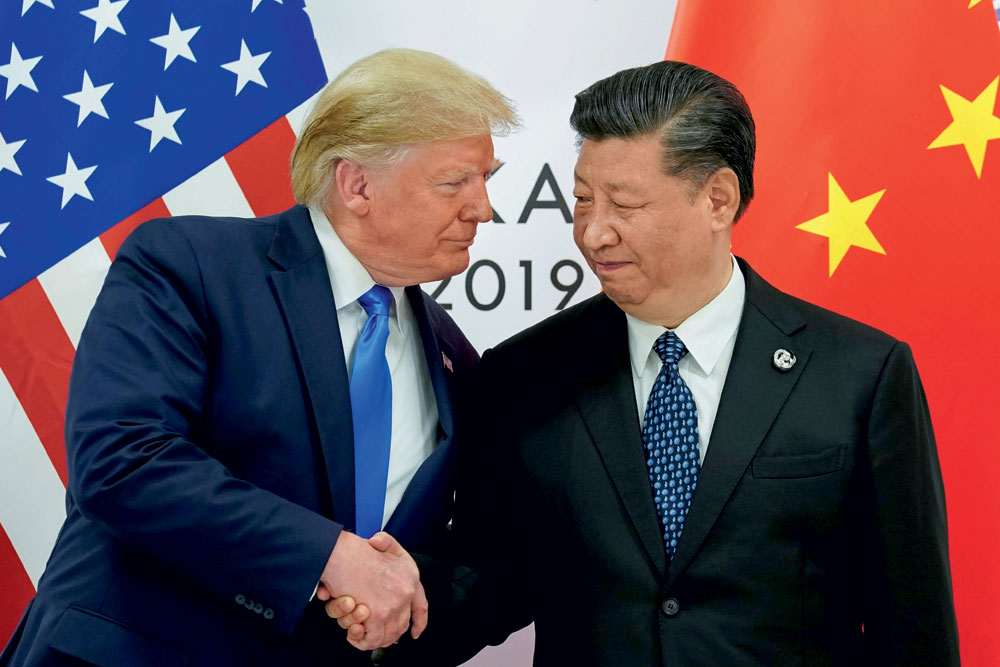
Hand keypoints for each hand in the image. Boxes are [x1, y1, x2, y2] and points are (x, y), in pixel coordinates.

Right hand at [317, 531, 427, 649]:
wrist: (340, 554)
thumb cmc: (353, 550)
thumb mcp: (380, 540)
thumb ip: (386, 542)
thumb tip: (378, 544)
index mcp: (410, 574)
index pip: (421, 606)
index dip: (418, 621)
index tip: (415, 632)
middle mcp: (406, 591)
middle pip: (401, 625)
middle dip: (386, 633)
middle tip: (370, 631)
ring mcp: (393, 606)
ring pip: (387, 635)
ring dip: (370, 636)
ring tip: (355, 627)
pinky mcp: (377, 617)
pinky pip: (372, 639)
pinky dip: (359, 639)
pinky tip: (351, 633)